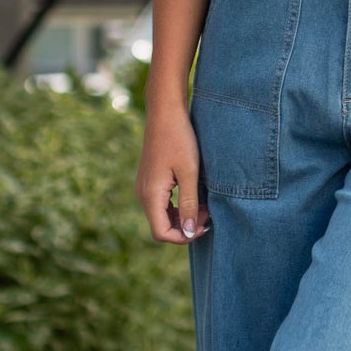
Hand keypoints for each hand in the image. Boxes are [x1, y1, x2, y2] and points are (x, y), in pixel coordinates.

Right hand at [136, 102, 210, 245]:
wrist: (165, 113)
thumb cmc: (179, 140)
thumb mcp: (189, 173)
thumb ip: (189, 204)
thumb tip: (190, 232)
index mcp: (150, 195)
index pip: (162, 233)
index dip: (184, 236)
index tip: (205, 225)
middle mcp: (143, 194)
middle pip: (161, 227)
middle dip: (185, 227)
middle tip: (208, 213)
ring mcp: (144, 188)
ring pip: (162, 217)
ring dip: (182, 217)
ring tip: (204, 205)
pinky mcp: (149, 181)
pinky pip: (161, 204)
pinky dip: (177, 207)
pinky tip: (194, 196)